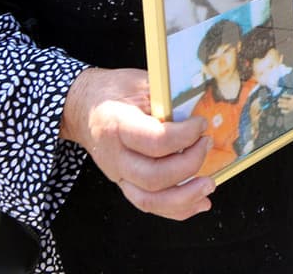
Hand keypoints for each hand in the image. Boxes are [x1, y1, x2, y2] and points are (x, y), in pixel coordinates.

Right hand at [61, 68, 214, 220]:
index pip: (155, 141)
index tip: (202, 123)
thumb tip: (203, 107)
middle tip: (207, 143)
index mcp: (117, 126)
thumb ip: (167, 98)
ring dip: (185, 197)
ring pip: (149, 201)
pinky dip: (177, 209)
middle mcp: (115, 157)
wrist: (83, 107)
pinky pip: (149, 206)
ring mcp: (117, 175)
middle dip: (189, 164)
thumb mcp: (139, 82)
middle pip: (154, 176)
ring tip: (209, 184)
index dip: (185, 135)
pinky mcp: (124, 185)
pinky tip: (200, 202)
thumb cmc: (114, 91)